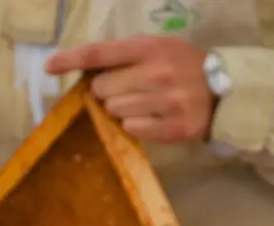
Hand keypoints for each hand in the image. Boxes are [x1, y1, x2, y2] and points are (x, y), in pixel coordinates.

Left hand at [45, 36, 213, 142]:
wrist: (224, 91)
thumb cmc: (183, 66)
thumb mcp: (157, 48)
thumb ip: (124, 56)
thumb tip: (85, 71)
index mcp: (149, 48)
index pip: (100, 53)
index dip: (70, 59)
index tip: (49, 66)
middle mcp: (156, 73)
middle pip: (101, 89)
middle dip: (106, 91)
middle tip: (127, 89)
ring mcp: (165, 102)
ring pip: (114, 111)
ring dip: (121, 109)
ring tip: (143, 103)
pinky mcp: (173, 127)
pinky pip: (131, 129)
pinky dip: (135, 125)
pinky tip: (151, 117)